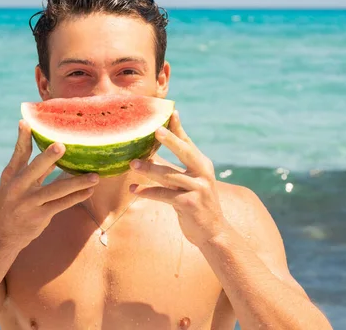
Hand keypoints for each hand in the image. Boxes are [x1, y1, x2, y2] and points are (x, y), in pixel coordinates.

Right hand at [0, 120, 98, 247]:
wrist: (2, 235)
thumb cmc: (12, 203)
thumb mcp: (15, 184)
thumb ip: (33, 168)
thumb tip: (52, 150)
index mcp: (11, 175)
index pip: (19, 153)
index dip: (23, 138)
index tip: (27, 122)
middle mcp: (18, 187)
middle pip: (35, 169)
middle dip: (48, 157)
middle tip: (63, 145)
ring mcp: (29, 202)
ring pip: (56, 190)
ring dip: (77, 183)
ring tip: (95, 176)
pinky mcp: (40, 215)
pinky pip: (62, 204)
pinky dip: (76, 197)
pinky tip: (89, 191)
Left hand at [129, 111, 226, 246]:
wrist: (213, 233)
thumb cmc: (196, 204)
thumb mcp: (190, 184)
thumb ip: (175, 169)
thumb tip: (152, 155)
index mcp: (202, 165)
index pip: (188, 143)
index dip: (179, 128)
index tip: (171, 112)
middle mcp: (202, 174)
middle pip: (185, 152)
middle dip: (170, 140)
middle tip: (155, 129)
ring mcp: (198, 189)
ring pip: (169, 175)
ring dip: (149, 169)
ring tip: (132, 164)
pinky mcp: (189, 204)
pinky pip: (164, 195)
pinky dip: (148, 192)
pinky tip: (134, 190)